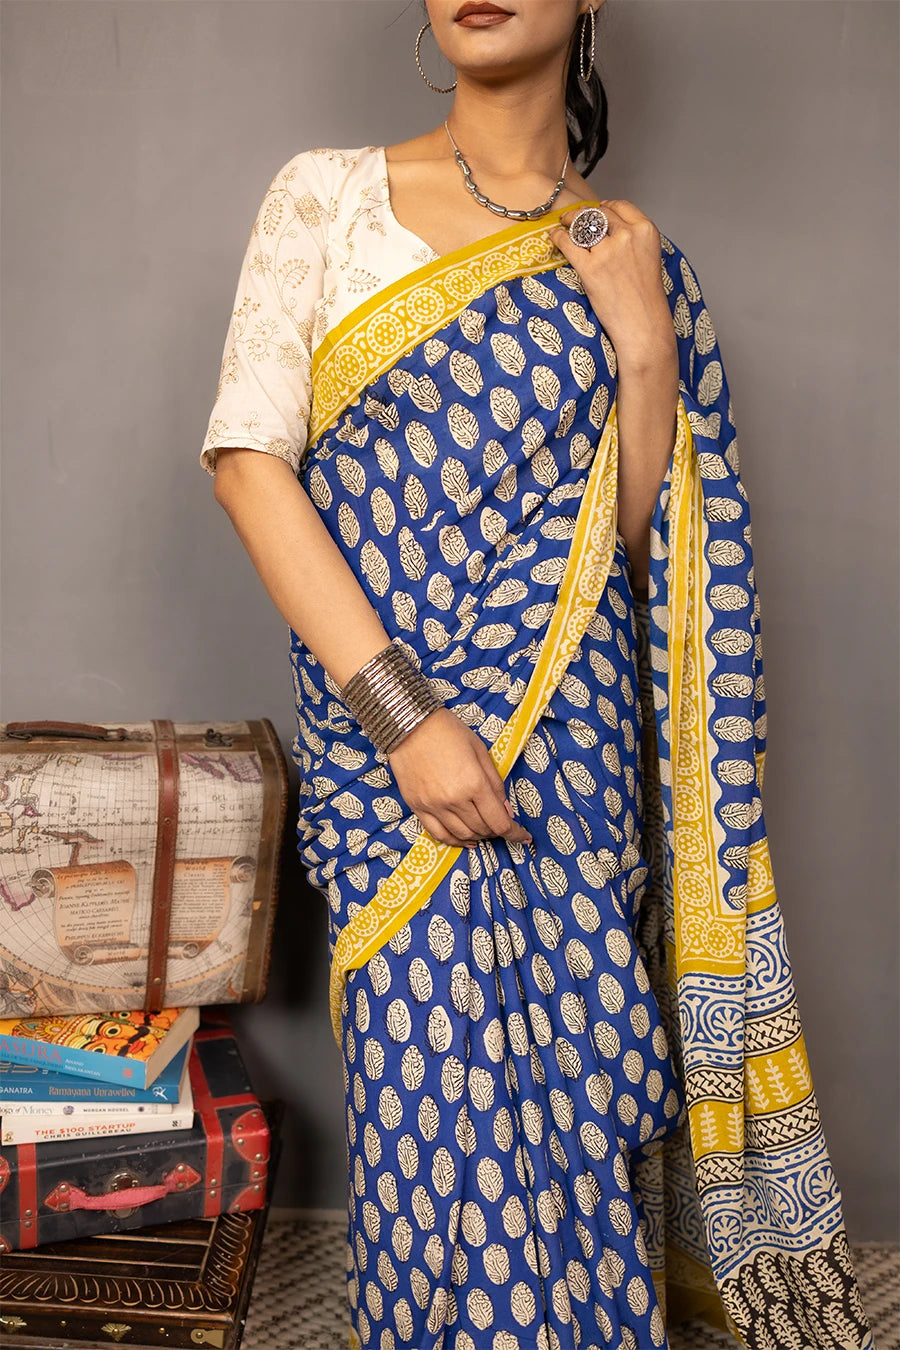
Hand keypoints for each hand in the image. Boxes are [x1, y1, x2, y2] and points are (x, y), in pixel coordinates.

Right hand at [386, 707, 532, 849]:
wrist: (409, 725)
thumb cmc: (448, 731)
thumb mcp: (480, 751)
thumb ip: (495, 783)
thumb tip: (506, 810)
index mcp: (474, 783)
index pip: (500, 822)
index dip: (515, 834)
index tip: (524, 837)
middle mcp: (454, 800)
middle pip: (482, 830)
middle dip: (497, 831)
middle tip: (501, 824)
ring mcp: (434, 806)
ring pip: (462, 835)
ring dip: (478, 836)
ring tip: (484, 830)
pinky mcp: (417, 807)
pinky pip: (438, 834)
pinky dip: (454, 840)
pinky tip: (464, 839)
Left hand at [548, 200, 676, 371]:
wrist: (643, 324)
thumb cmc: (645, 297)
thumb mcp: (649, 257)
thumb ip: (634, 239)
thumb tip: (609, 226)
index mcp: (646, 231)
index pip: (620, 206)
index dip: (606, 207)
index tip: (598, 209)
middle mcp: (628, 236)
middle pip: (599, 214)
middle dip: (583, 213)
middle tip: (573, 216)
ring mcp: (608, 252)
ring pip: (582, 225)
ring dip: (569, 221)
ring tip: (562, 223)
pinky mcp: (590, 268)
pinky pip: (568, 244)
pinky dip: (558, 237)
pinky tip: (554, 236)